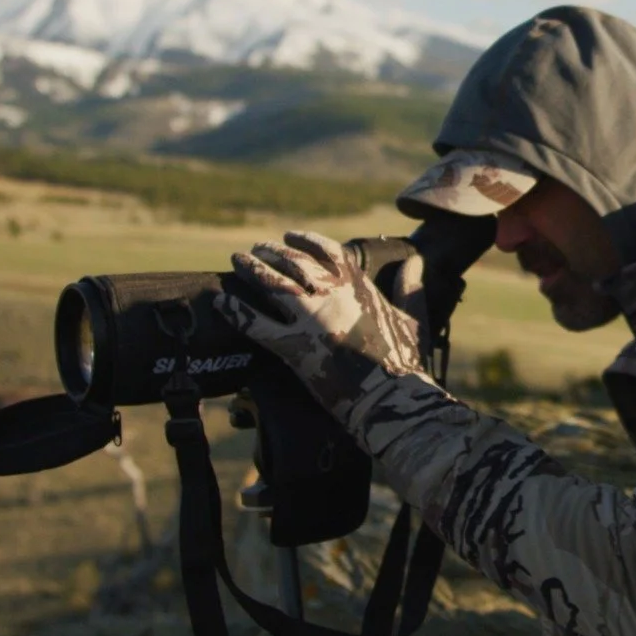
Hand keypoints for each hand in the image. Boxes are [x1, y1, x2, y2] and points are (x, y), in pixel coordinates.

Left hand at [217, 231, 424, 406]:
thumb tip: (415, 263)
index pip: (326, 250)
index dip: (305, 240)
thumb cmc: (405, 363)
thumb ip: (410, 289)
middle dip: (271, 252)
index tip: (289, 236)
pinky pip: (255, 324)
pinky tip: (220, 302)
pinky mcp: (293, 347)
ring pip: (271, 284)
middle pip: (293, 262)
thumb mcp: (413, 319)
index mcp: (359, 286)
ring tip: (236, 262)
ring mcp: (310, 319)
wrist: (391, 399)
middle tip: (255, 250)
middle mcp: (331, 295)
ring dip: (251, 269)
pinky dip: (236, 311)